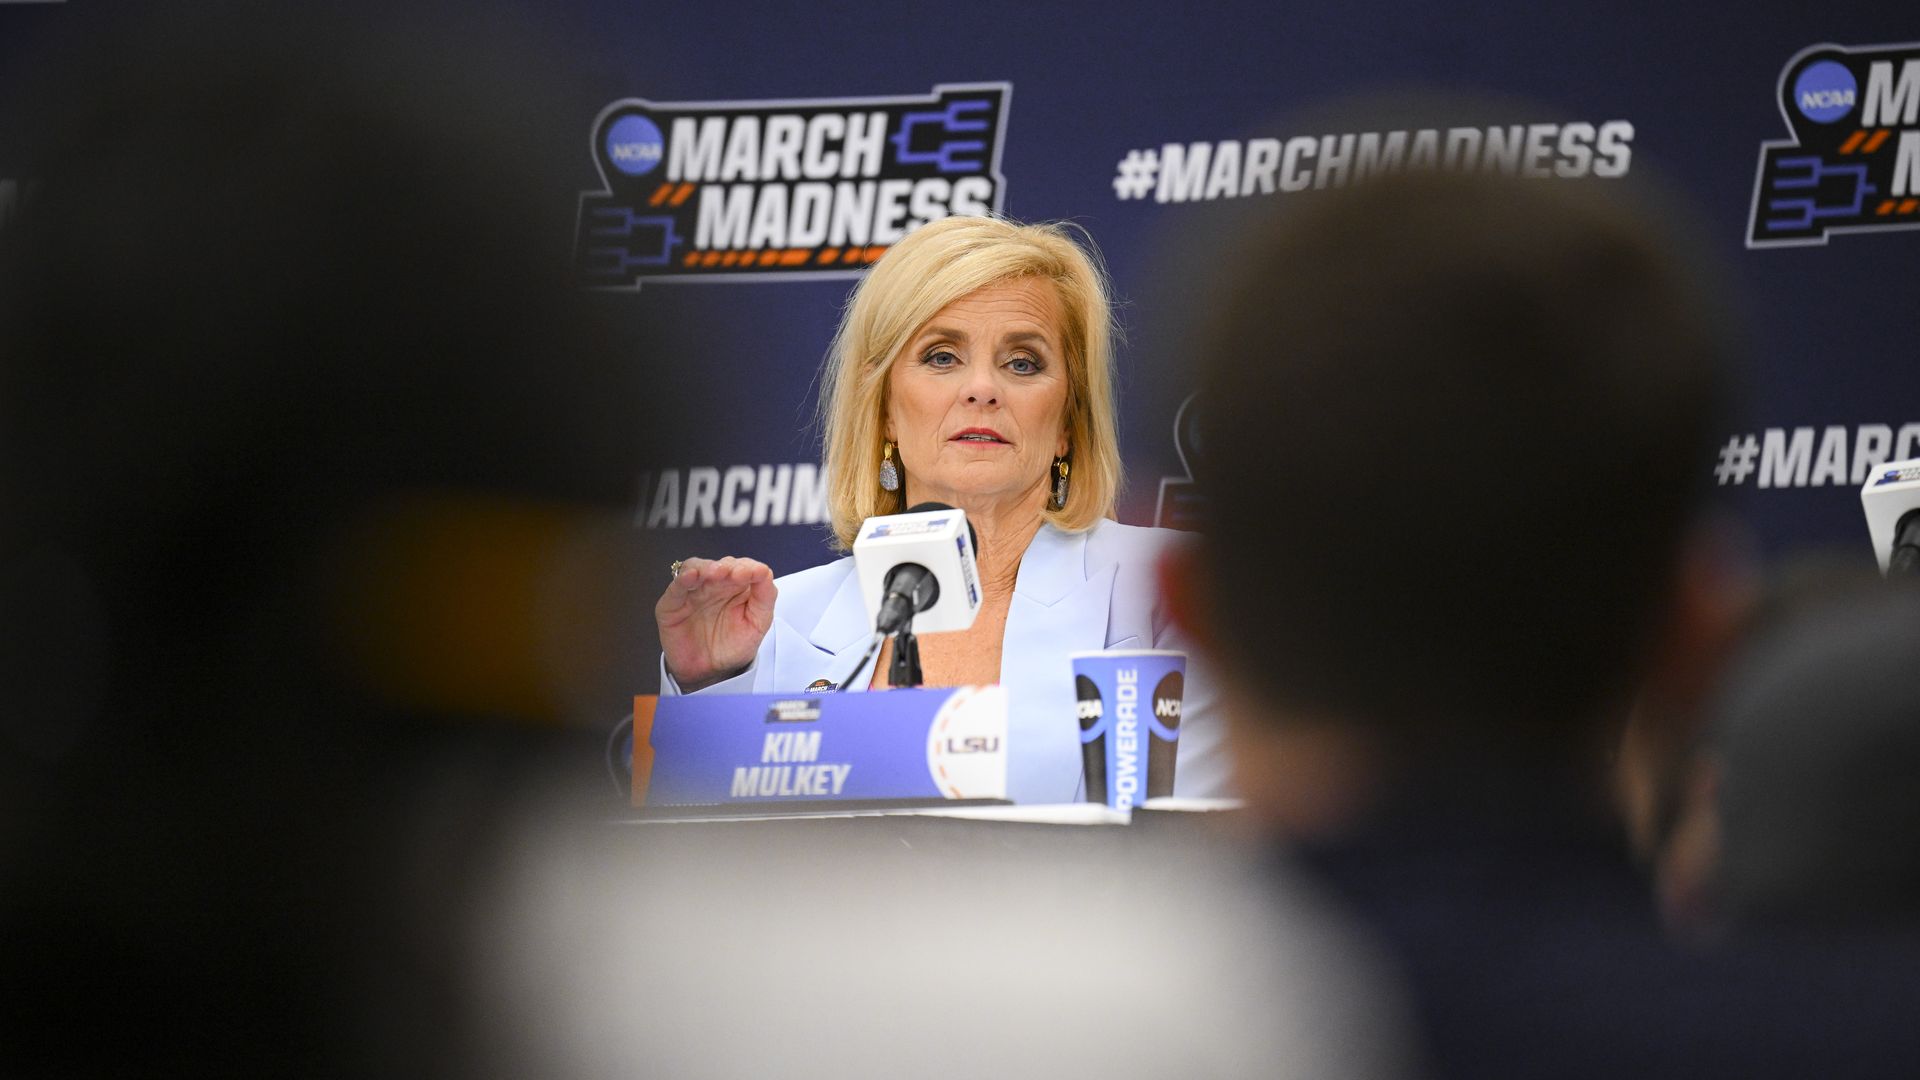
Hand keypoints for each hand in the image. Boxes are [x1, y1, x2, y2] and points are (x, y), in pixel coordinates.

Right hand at [656, 556, 776, 691]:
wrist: (711, 674)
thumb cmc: (733, 646)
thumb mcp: (758, 622)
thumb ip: (765, 596)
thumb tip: (765, 570)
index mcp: (736, 586)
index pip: (742, 566)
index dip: (748, 567)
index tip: (756, 573)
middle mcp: (714, 585)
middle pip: (720, 565)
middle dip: (729, 567)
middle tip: (737, 573)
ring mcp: (692, 592)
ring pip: (696, 568)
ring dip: (707, 568)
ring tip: (717, 573)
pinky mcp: (671, 605)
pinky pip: (675, 588)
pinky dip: (682, 579)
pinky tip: (691, 576)